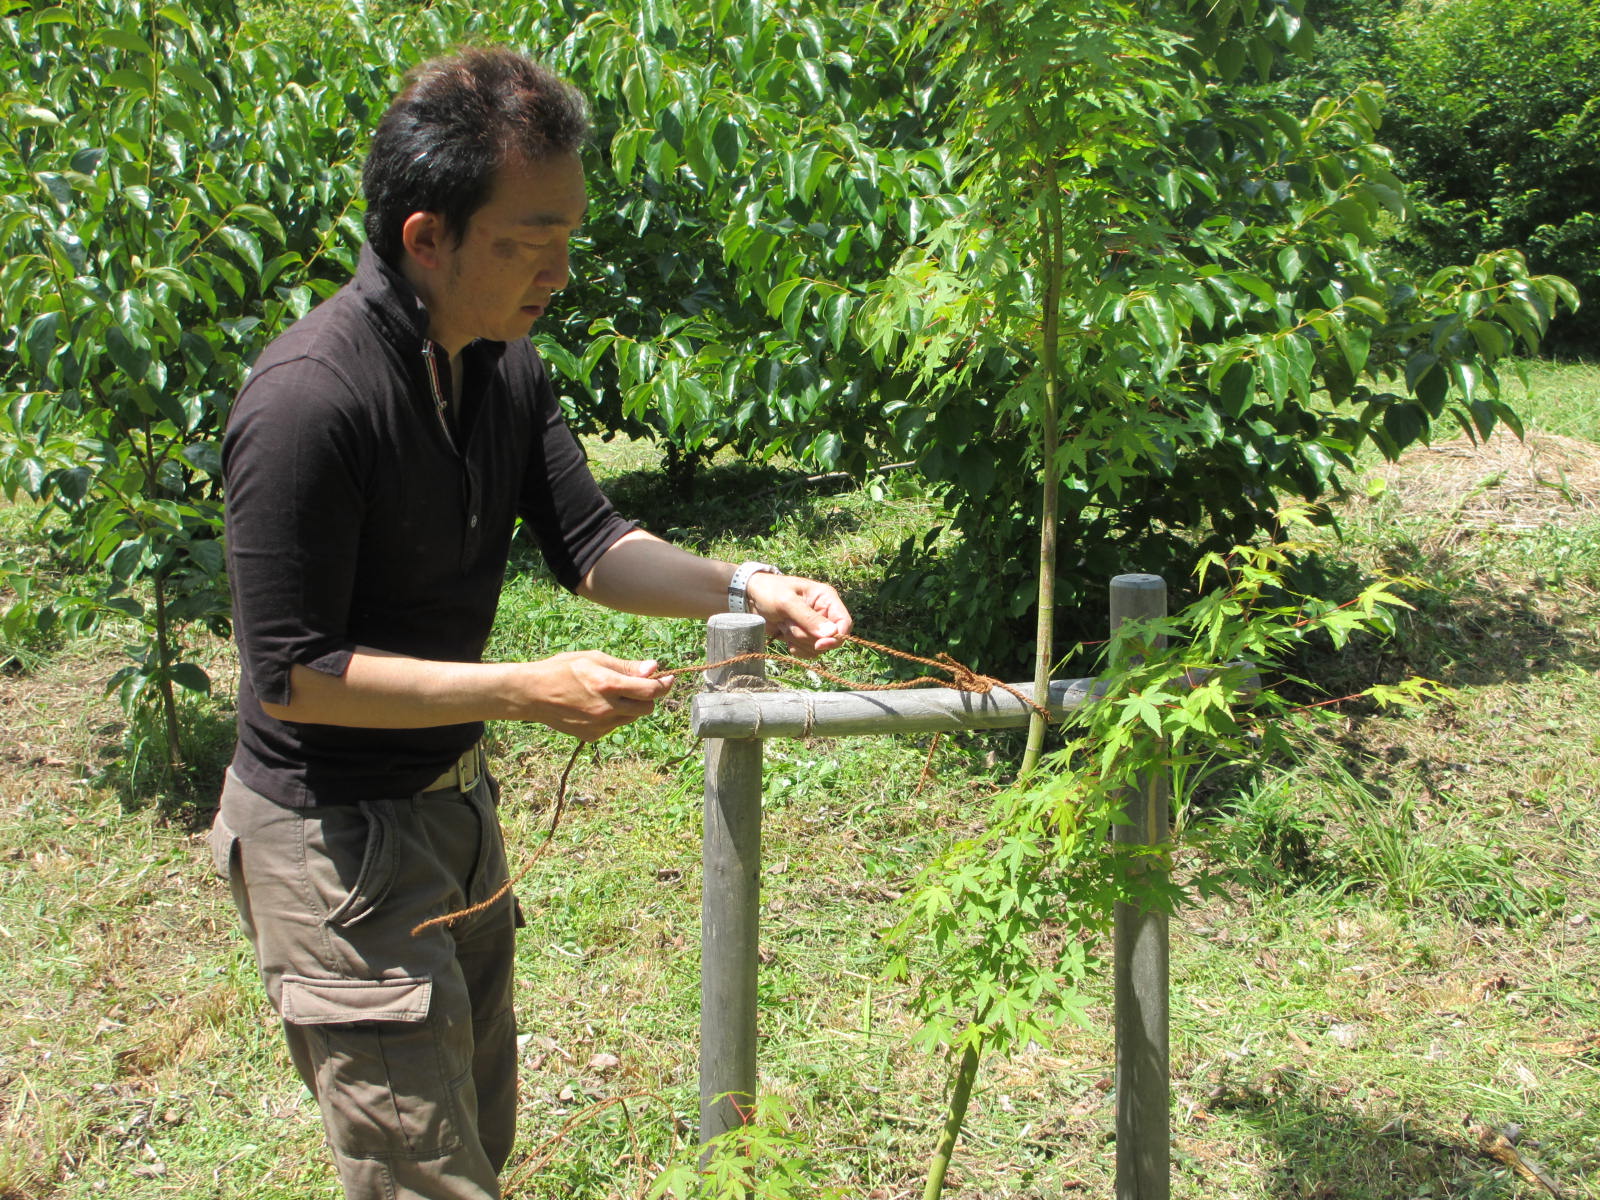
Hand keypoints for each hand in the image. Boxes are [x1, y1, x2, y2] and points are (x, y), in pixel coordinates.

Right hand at [513, 651, 674, 739]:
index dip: (664, 684)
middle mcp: (607, 709)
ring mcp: (600, 725)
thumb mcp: (595, 659)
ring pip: (632, 718)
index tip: (668, 678)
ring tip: (611, 693)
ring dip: (631, 706)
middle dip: (648, 696)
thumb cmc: (563, 669)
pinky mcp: (593, 735)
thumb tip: (654, 668)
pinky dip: (614, 716)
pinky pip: (615, 726)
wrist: (533, 694)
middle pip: (647, 708)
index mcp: (609, 685)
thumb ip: (626, 666)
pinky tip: (596, 705)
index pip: (651, 691)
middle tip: (638, 685)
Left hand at [743, 573, 852, 657]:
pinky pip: (808, 651)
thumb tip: (831, 634)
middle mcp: (824, 613)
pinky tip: (784, 636)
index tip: (819, 645)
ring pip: (817, 647)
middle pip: (830, 638)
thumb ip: (808, 618)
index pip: (844, 623)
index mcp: (826, 598)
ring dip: (799, 640)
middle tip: (788, 623)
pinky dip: (796, 647)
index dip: (836, 637)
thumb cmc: (769, 592)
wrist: (750, 598)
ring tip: (784, 625)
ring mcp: (814, 626)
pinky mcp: (804, 636)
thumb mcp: (787, 602)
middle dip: (808, 636)